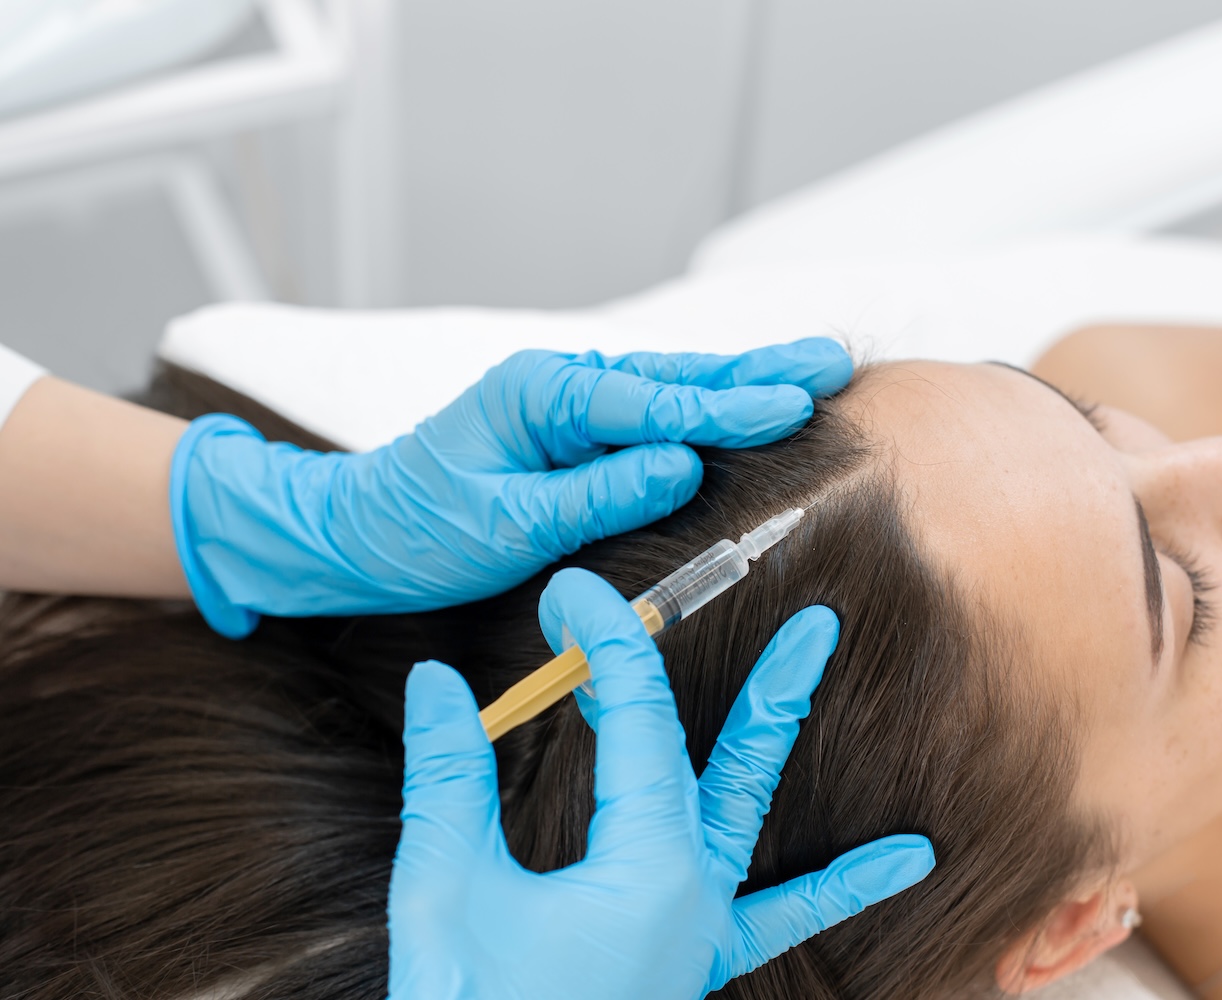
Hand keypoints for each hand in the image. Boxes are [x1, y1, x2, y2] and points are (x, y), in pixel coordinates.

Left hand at [169, 341, 851, 636]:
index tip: (796, 404)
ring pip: (672, 389)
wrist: (351, 532)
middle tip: (832, 361)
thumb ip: (594, 493)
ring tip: (814, 368)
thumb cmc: (415, 530)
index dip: (728, 408)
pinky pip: (652, 414)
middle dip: (757, 372)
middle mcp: (560, 386)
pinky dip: (706, 407)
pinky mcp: (574, 431)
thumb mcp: (501, 524)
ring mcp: (568, 404)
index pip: (652, 403)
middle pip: (676, 377)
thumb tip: (680, 466)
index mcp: (539, 396)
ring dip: (742, 382)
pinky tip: (748, 402)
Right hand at [386, 569, 935, 999]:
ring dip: (782, 739)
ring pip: (755, 813)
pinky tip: (913, 857)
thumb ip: (449, 778)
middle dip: (772, 685)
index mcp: (645, 863)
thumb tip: (435, 683)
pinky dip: (841, 884)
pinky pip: (783, 916)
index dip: (606, 642)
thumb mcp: (447, 891)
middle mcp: (694, 889)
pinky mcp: (695, 959)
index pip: (639, 718)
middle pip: (734, 760)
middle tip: (817, 623)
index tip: (572, 595)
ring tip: (831, 677)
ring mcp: (702, 927)